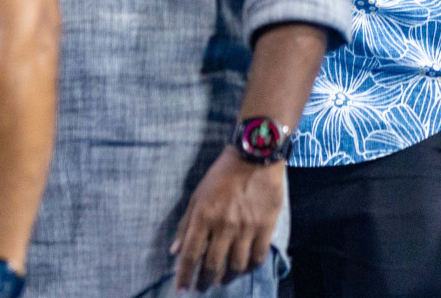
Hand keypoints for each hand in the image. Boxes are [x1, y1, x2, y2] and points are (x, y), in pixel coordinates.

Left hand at [169, 147, 282, 291]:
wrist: (255, 156)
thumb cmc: (222, 174)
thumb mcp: (197, 194)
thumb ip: (185, 224)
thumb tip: (174, 251)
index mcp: (204, 216)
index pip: (190, 254)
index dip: (184, 276)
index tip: (181, 290)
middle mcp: (224, 225)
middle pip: (212, 265)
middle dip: (204, 281)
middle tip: (201, 288)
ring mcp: (247, 228)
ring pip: (236, 266)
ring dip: (226, 278)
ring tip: (221, 281)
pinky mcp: (266, 227)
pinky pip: (257, 257)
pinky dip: (249, 268)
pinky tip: (243, 270)